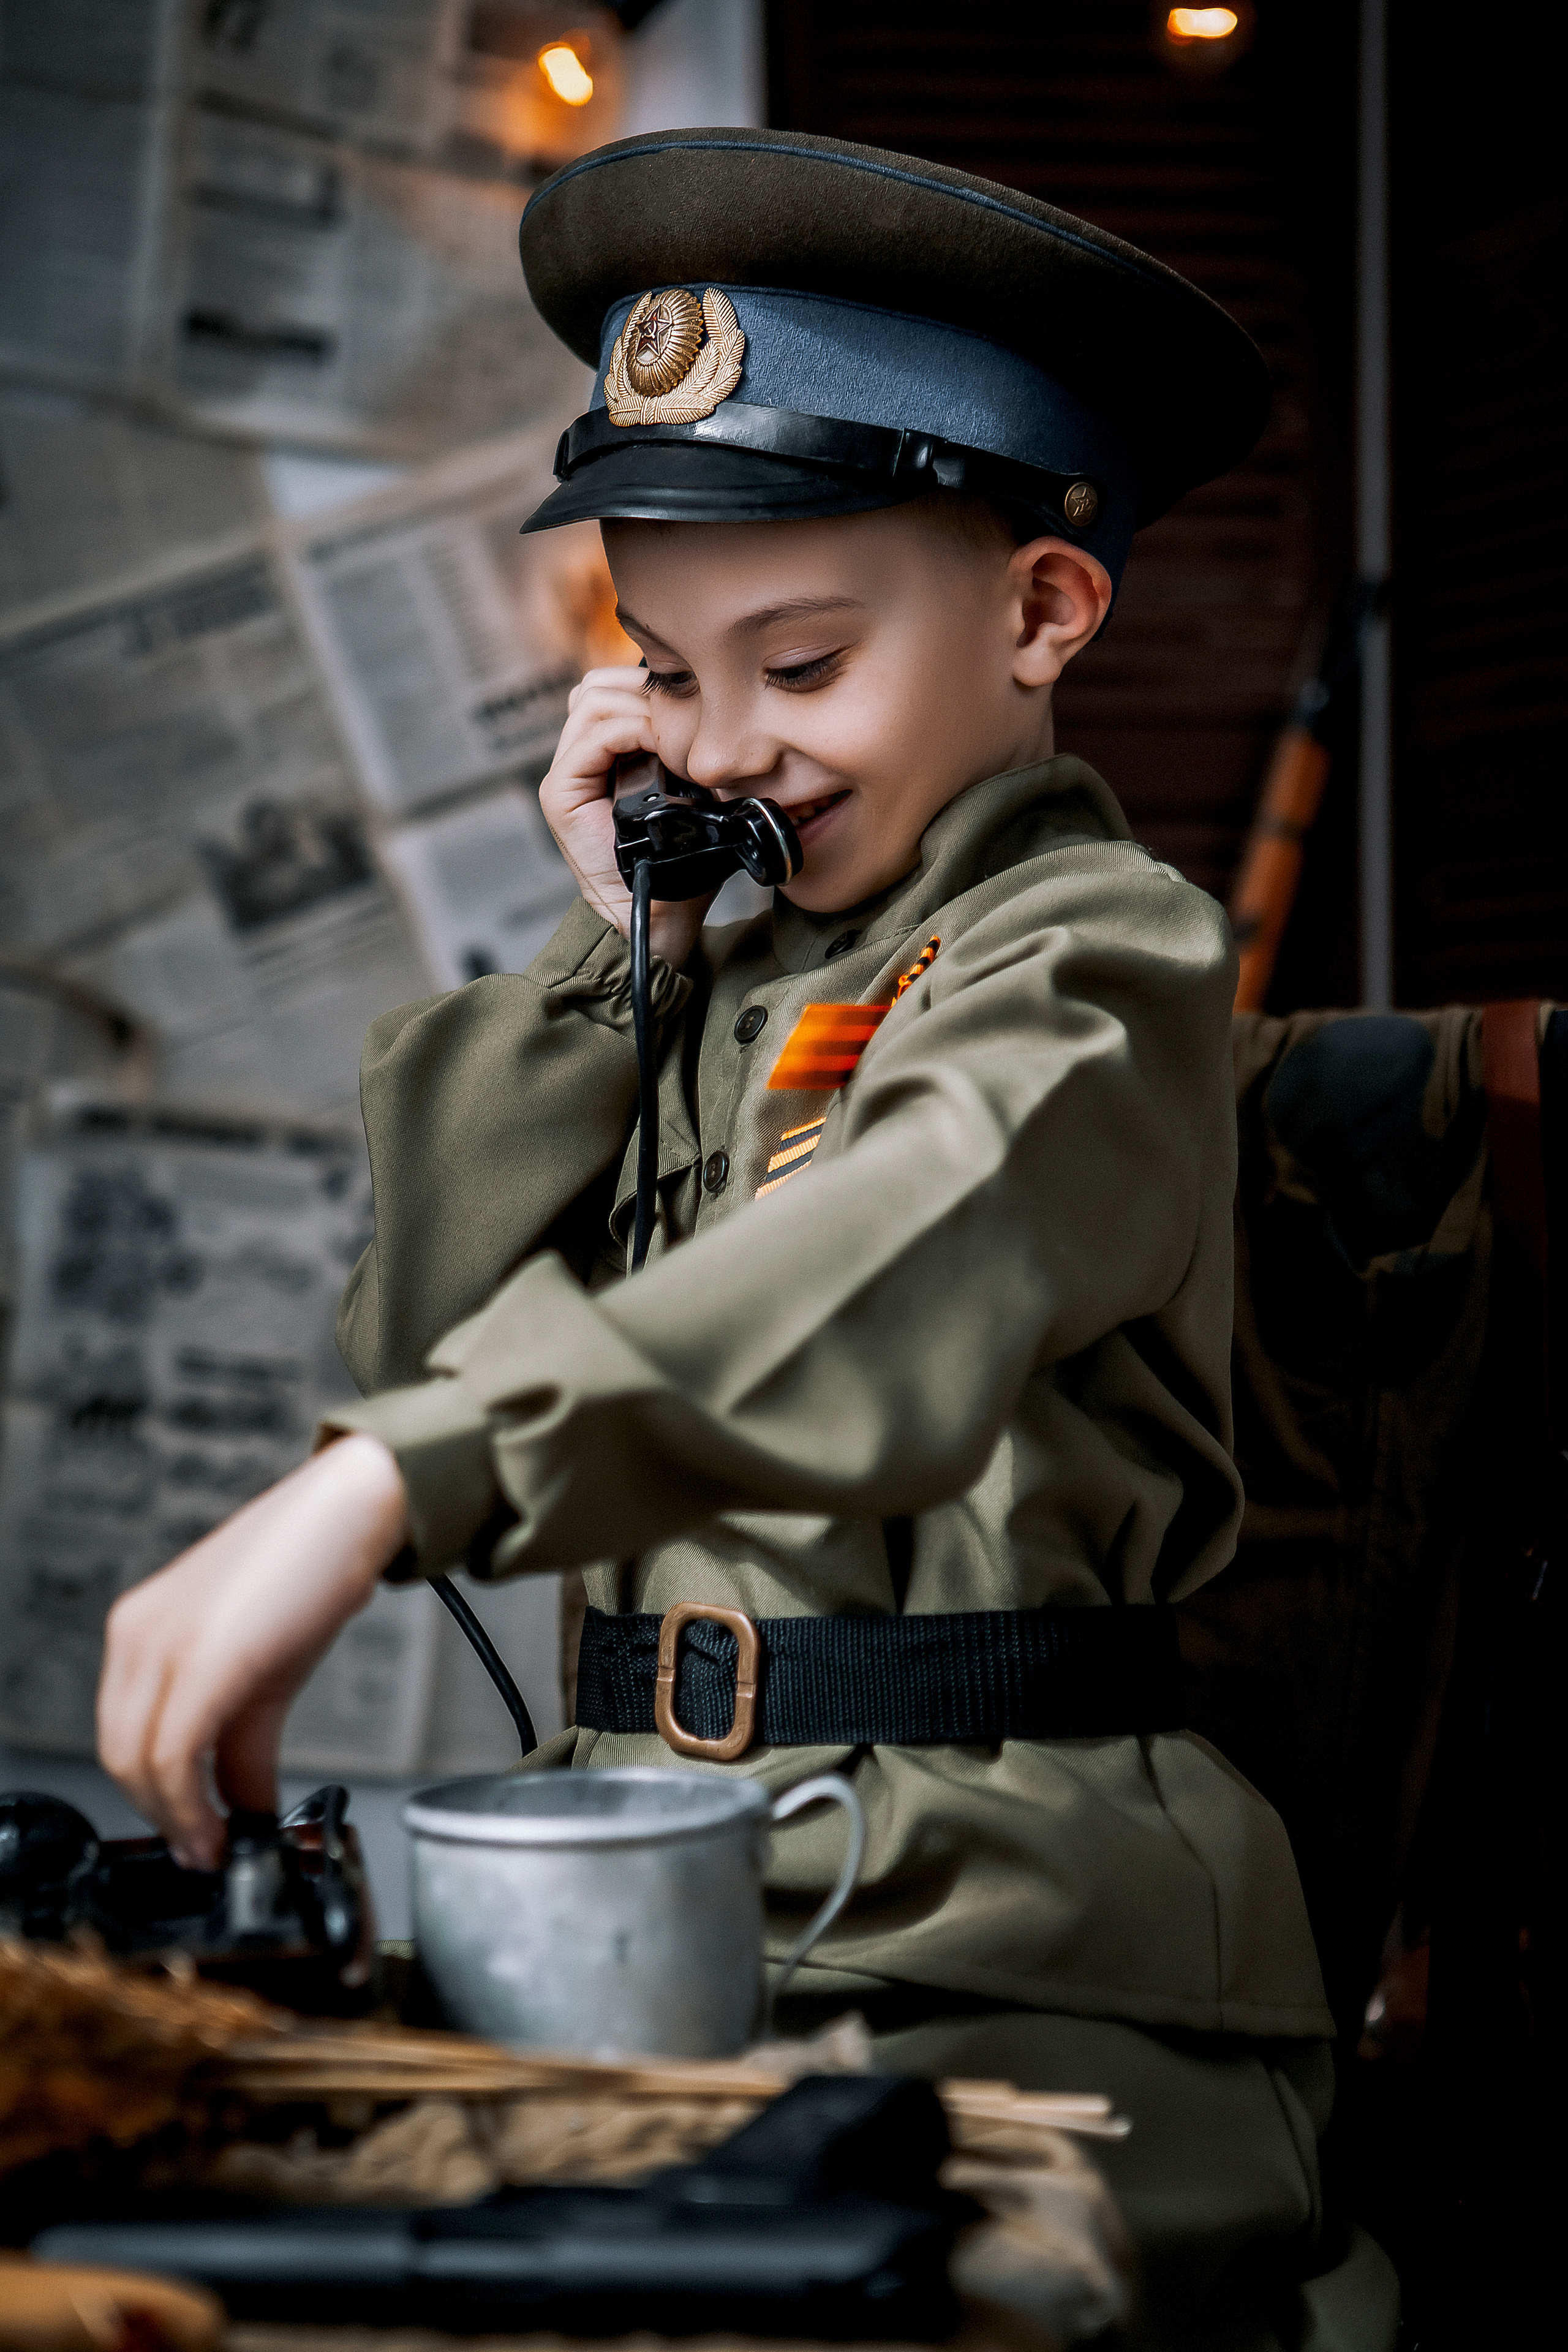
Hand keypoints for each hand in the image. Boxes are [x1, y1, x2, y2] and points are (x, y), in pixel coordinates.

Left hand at [97, 1434, 408, 1868]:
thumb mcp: (265, 1667)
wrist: (353, 1511)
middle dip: (163, 1817)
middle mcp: (138, 1633)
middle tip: (206, 1850)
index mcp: (140, 1629)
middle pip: (120, 1755)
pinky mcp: (202, 1656)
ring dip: (179, 1820)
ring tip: (219, 1847)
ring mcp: (163, 1641)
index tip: (191, 1833)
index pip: (122, 1734)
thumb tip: (242, 1805)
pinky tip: (228, 1825)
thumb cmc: (311, 1572)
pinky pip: (174, 1753)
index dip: (153, 1797)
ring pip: (139, 1761)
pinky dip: (195, 1805)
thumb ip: (242, 1740)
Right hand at [540, 666, 713, 969]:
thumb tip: (716, 704)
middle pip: (600, 685)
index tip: (696, 702)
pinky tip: (660, 747)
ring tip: (674, 734)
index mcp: (609, 753)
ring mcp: (567, 773)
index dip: (655, 684)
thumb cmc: (683, 860)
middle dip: (646, 689)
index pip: (617, 688)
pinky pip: (592, 736)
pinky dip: (630, 730)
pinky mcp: (561, 793)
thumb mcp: (695, 792)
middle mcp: (581, 758)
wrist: (661, 914)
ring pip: (592, 700)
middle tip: (687, 713)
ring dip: (640, 707)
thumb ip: (690, 749)